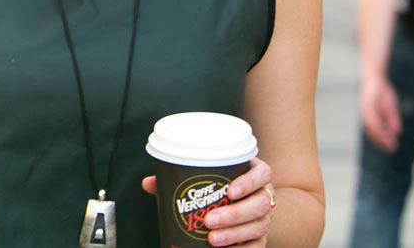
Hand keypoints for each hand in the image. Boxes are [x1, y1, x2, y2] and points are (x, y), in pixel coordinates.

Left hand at [142, 158, 274, 245]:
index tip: (229, 191)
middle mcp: (264, 195)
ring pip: (258, 226)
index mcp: (255, 173)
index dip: (249, 182)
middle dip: (234, 215)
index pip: (262, 174)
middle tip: (209, 220)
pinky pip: (257, 246)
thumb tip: (149, 183)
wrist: (244, 202)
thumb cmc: (221, 184)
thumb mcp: (206, 175)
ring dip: (234, 234)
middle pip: (260, 204)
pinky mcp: (261, 237)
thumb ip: (179, 175)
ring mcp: (264, 217)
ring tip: (212, 240)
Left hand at [360, 72, 401, 151]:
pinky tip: (387, 132)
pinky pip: (372, 120)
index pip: (375, 133)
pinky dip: (379, 127)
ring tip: (391, 143)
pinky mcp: (367, 106)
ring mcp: (366, 111)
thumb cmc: (381, 92)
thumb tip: (397, 131)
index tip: (392, 148)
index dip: (383, 141)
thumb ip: (392, 119)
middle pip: (372, 133)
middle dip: (383, 142)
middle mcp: (366, 116)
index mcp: (370, 117)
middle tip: (392, 148)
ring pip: (372, 128)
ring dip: (381, 137)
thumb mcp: (389, 107)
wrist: (375, 77)